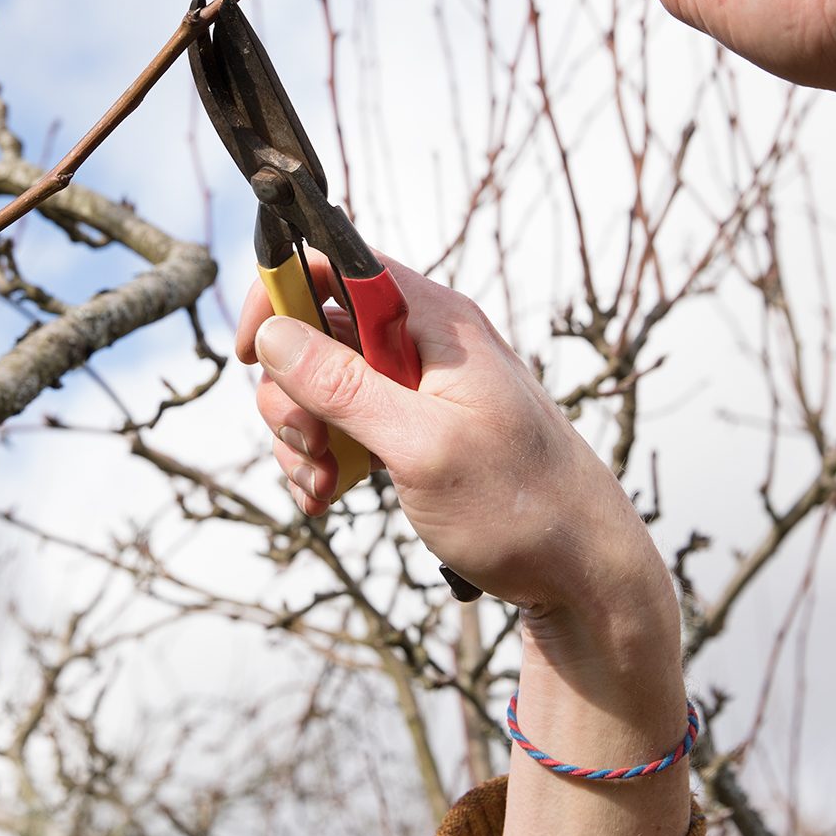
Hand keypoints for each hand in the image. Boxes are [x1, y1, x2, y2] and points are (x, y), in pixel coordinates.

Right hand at [233, 254, 666, 633]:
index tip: (252, 352)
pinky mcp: (411, 429)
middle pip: (316, 330)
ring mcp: (416, 388)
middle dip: (290, 390)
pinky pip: (341, 426)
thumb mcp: (421, 446)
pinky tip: (326, 498)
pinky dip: (320, 461)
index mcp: (434, 320)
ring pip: (320, 385)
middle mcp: (422, 342)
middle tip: (305, 443)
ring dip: (300, 434)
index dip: (282, 292)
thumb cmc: (522, 506)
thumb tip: (274, 334)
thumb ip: (344, 386)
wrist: (583, 573)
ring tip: (319, 484)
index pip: (336, 262)